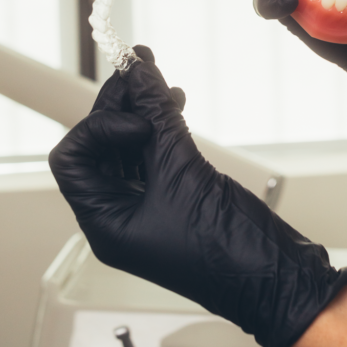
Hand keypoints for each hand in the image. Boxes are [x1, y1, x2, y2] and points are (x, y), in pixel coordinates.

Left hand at [49, 47, 346, 346]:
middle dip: (119, 106)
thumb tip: (138, 73)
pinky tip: (175, 103)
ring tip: (161, 82)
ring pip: (129, 145)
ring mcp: (147, 204)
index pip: (72, 160)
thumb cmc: (225, 252)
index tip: (136, 117)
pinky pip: (155, 152)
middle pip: (100, 146)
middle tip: (139, 68)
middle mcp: (119, 214)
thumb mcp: (183, 172)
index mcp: (104, 223)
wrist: (274, 278)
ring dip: (143, 109)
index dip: (98, 128)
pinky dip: (162, 124)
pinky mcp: (174, 194)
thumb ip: (158, 117)